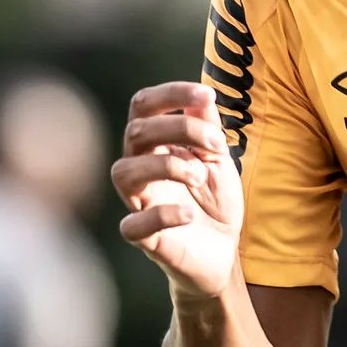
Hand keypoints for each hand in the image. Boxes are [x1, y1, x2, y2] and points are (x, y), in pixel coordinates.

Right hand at [110, 82, 243, 302]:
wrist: (223, 252)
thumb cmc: (214, 200)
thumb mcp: (217, 159)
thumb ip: (207, 127)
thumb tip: (203, 95)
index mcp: (155, 144)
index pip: (143, 105)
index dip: (171, 94)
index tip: (207, 94)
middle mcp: (140, 168)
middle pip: (136, 132)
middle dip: (180, 128)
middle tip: (216, 144)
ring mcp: (139, 202)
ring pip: (123, 172)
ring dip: (168, 167)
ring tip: (199, 177)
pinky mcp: (144, 238)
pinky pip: (132, 225)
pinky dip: (161, 216)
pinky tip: (189, 214)